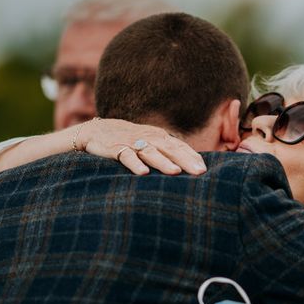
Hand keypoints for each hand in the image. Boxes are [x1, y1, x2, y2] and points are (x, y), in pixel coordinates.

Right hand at [80, 119, 206, 175]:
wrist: (98, 130)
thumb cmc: (131, 140)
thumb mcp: (151, 142)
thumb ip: (169, 152)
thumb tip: (192, 165)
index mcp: (160, 137)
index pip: (180, 147)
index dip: (193, 157)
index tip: (205, 170)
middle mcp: (149, 138)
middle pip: (170, 149)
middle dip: (186, 161)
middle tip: (199, 172)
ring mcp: (133, 143)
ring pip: (151, 153)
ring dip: (163, 162)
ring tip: (175, 172)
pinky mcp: (116, 149)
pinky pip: (127, 157)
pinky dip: (135, 164)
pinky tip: (143, 173)